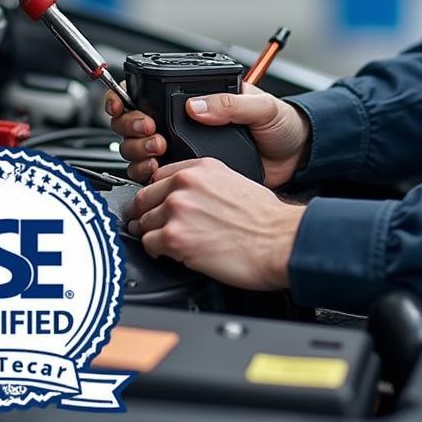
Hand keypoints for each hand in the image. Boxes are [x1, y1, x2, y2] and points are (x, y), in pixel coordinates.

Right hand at [106, 82, 309, 186]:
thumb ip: (231, 103)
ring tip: (156, 149)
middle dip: (132, 126)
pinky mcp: (189, 173)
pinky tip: (156, 171)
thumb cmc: (282, 124)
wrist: (296, 157)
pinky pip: (156, 175)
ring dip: (137, 149)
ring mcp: (184, 148)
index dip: (130, 97)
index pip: (152, 92)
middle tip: (150, 131)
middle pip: (136, 122)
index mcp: (199, 98)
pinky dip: (146, 173)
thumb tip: (196, 105)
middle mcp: (185, 122)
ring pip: (139, 149)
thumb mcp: (262, 106)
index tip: (128, 104)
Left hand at [125, 158, 305, 288]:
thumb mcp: (234, 181)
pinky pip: (147, 244)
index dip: (156, 195)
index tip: (156, 205)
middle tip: (152, 227)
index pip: (158, 176)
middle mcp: (185, 183)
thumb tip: (189, 198)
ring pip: (142, 222)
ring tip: (166, 243)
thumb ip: (205, 184)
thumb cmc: (265, 219)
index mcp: (201, 167)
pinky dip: (156, 252)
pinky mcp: (174, 237)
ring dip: (151, 234)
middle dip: (145, 215)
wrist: (279, 240)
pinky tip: (171, 254)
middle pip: (143, 198)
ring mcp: (177, 209)